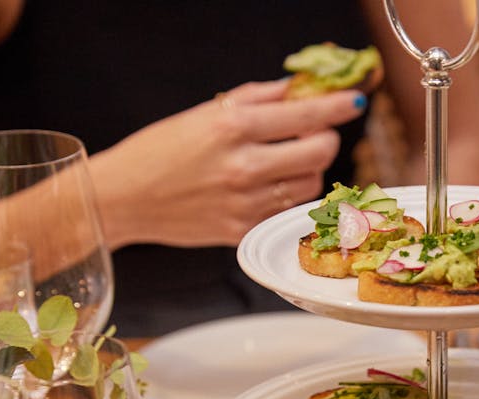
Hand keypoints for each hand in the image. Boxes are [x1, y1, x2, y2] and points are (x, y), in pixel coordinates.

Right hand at [89, 78, 366, 248]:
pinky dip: (288, 196)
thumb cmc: (159, 151)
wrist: (123, 198)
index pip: (307, 115)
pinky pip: (288, 210)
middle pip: (321, 152)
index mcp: (233, 127)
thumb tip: (298, 88)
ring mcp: (246, 202)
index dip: (338, 107)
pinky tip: (269, 187)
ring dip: (309, 170)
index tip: (354, 102)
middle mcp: (244, 166)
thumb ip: (257, 99)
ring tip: (286, 162)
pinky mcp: (243, 230)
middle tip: (314, 134)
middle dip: (326, 139)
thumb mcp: (205, 113)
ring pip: (311, 184)